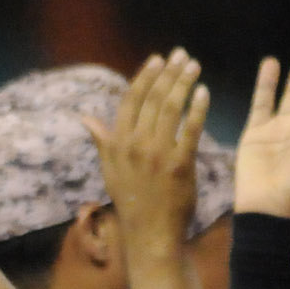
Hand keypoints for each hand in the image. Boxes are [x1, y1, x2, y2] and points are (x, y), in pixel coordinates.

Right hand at [85, 49, 209, 245]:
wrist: (149, 234)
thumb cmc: (131, 201)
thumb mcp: (110, 170)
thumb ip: (102, 140)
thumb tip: (85, 117)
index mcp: (117, 144)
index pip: (130, 102)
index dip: (144, 77)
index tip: (157, 60)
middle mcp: (135, 145)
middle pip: (153, 100)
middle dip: (168, 73)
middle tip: (182, 55)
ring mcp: (157, 155)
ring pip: (171, 109)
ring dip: (183, 83)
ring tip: (194, 66)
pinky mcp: (180, 165)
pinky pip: (190, 130)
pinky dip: (197, 109)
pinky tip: (204, 92)